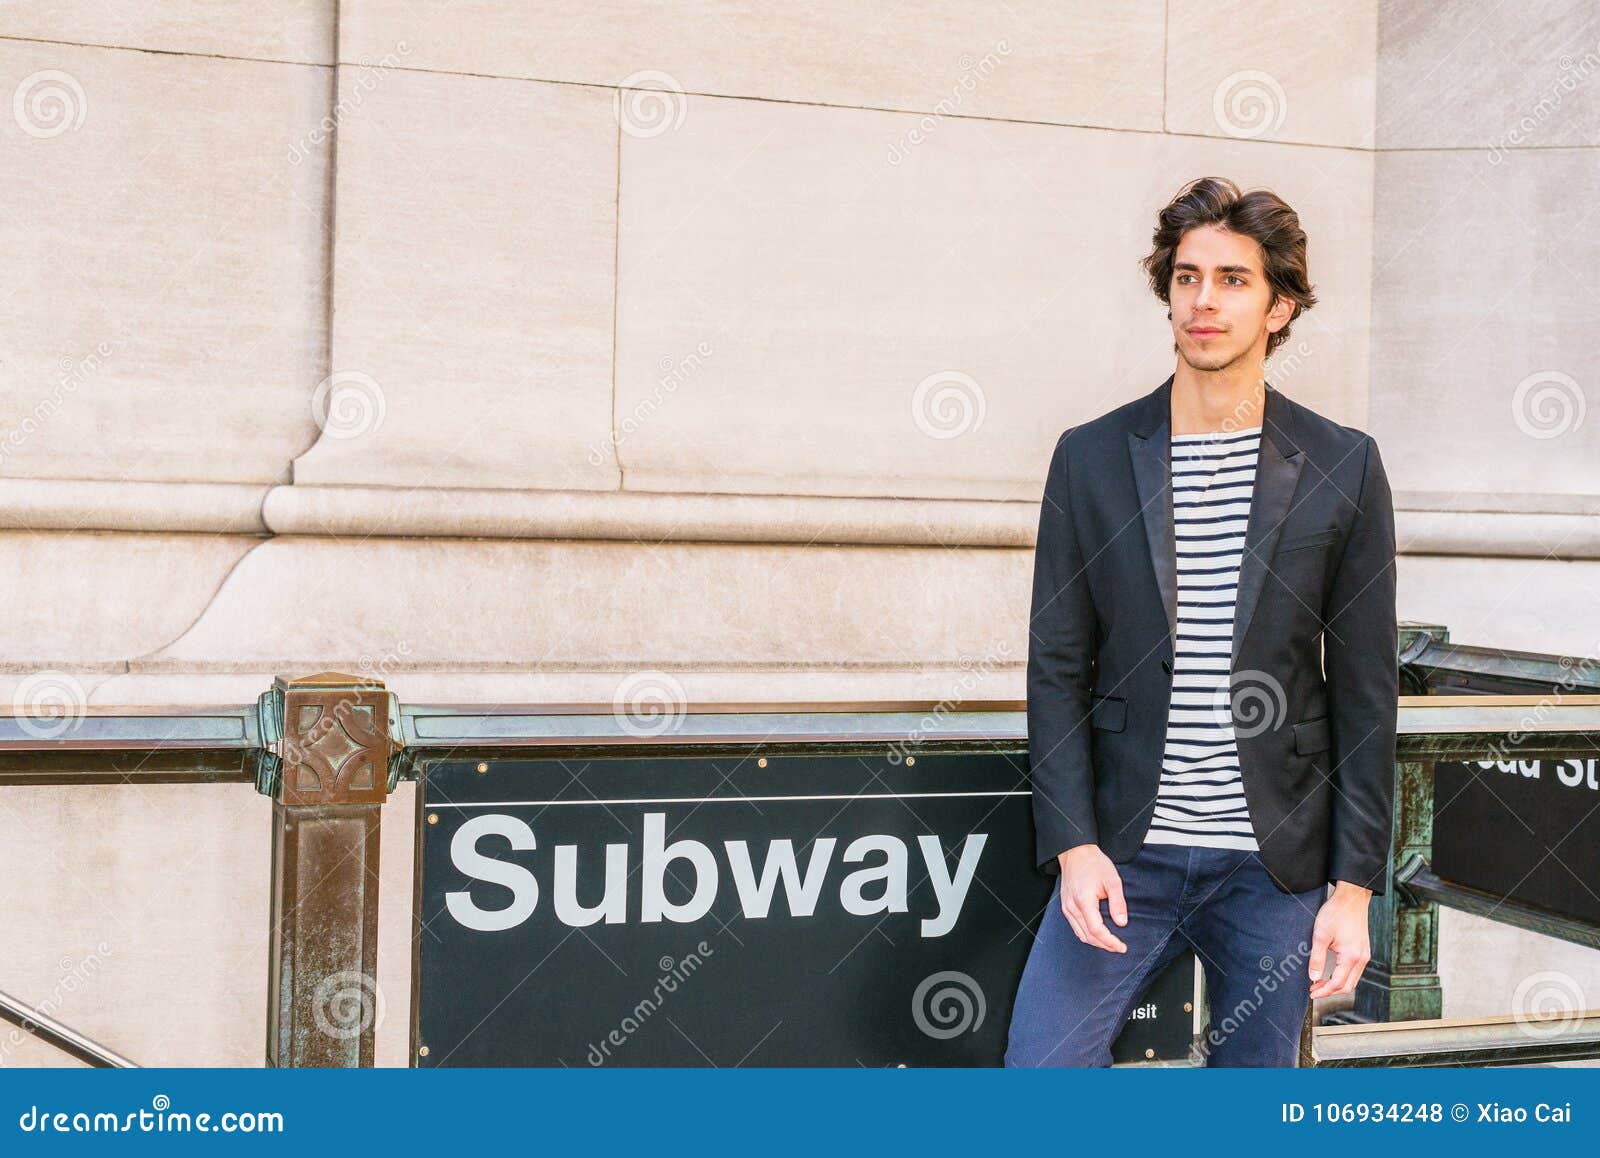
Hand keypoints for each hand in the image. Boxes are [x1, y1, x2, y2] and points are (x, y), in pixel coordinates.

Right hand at [1057, 844, 1127, 952]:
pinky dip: (1087, 934)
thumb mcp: (1112, 880)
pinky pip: (1075, 927)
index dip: (1110, 942)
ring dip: (1096, 942)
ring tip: (1110, 943)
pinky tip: (1097, 934)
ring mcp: (1067, 908)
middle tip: (1119, 947)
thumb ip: (1118, 903)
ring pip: (1080, 934)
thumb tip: (1121, 922)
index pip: (1096, 931)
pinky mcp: (1065, 906)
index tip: (1121, 947)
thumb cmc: (1093, 863)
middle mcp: (1072, 907)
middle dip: (1104, 945)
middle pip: (1088, 936)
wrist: (1075, 852)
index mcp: (1083, 901)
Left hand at [1308, 882, 1372, 998]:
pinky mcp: (1364, 950)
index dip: (1323, 991)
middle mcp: (1362, 959)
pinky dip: (1344, 976)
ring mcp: (1365, 955)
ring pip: (1353, 980)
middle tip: (1314, 990)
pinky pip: (1355, 971)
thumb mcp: (1320, 935)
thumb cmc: (1336, 913)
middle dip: (1330, 991)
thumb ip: (1317, 958)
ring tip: (1319, 983)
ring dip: (1337, 984)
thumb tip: (1313, 978)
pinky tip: (1331, 973)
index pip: (1338, 983)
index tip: (1311, 993)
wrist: (1351, 898)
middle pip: (1348, 986)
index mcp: (1351, 957)